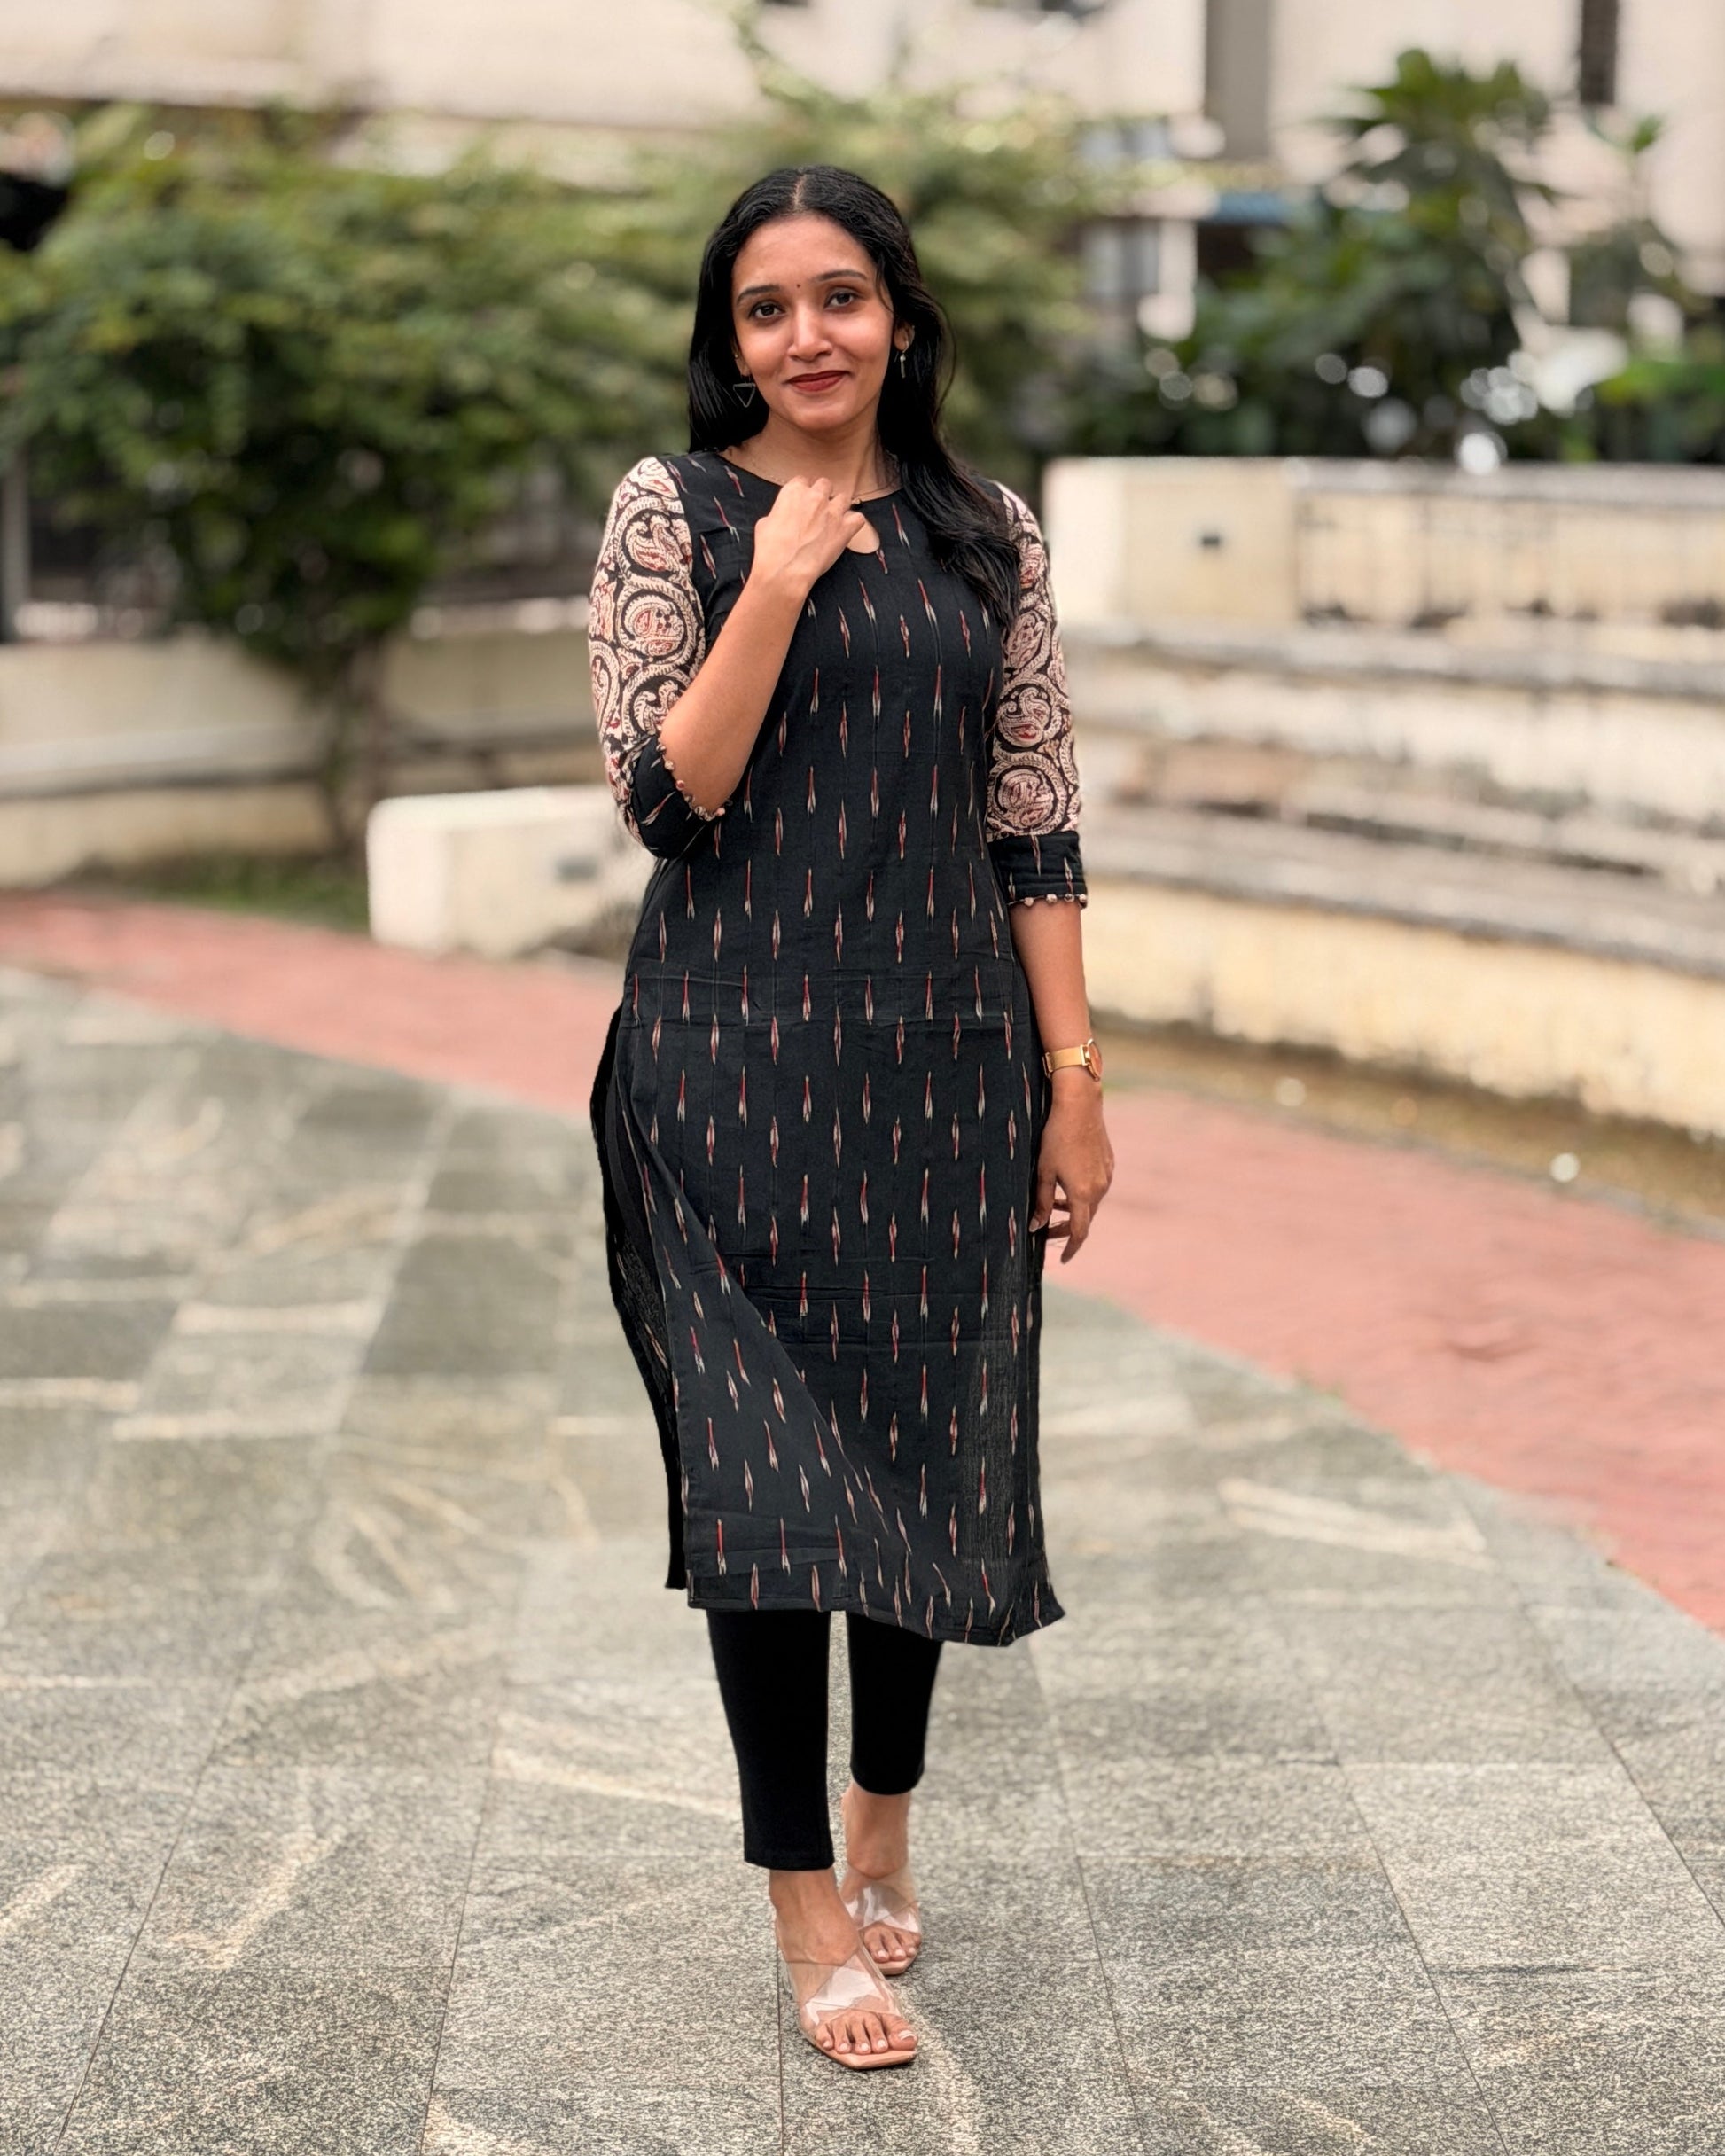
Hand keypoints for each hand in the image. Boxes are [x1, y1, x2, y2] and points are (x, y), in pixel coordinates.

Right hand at [750, 476, 867, 600]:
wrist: (785, 569)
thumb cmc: (770, 549)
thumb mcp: (765, 524)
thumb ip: (778, 514)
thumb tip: (780, 518)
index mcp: (794, 492)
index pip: (803, 481)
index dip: (804, 492)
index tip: (803, 502)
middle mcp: (815, 497)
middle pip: (825, 484)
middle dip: (823, 495)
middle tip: (819, 510)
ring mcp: (833, 512)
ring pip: (844, 498)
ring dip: (840, 507)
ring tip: (834, 520)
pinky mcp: (845, 529)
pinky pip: (858, 518)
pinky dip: (855, 523)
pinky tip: (848, 530)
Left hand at [1029, 1079, 1112, 1262]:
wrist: (1080, 1107)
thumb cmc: (1056, 1138)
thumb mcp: (1043, 1172)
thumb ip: (1042, 1203)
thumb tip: (1036, 1226)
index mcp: (1083, 1194)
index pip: (1079, 1233)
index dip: (1070, 1248)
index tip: (1062, 1259)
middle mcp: (1099, 1189)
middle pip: (1085, 1220)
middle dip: (1067, 1229)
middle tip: (1048, 1230)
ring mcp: (1107, 1176)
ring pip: (1092, 1203)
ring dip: (1075, 1210)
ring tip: (1055, 1206)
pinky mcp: (1108, 1164)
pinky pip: (1097, 1187)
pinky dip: (1083, 1194)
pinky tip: (1068, 1185)